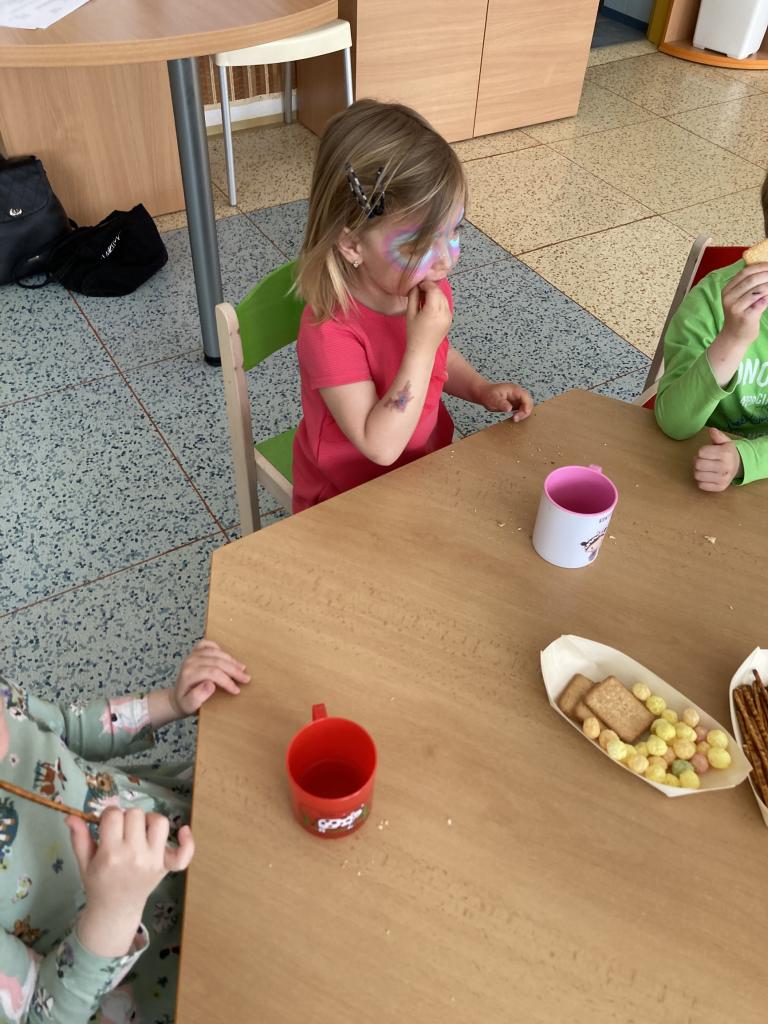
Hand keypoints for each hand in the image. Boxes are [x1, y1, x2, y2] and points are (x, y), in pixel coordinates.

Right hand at [67, 808, 193, 956]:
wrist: (115, 910)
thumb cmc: (98, 883)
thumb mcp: (84, 862)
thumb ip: (79, 838)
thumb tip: (70, 816)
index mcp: (110, 854)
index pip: (113, 815)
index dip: (108, 816)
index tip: (106, 826)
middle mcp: (134, 856)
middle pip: (135, 814)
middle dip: (126, 818)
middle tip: (120, 832)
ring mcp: (153, 861)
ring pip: (159, 821)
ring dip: (149, 821)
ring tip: (140, 832)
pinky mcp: (166, 867)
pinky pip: (184, 852)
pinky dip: (187, 841)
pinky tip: (183, 831)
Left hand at [172, 639, 250, 716]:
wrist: (177, 698)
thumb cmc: (185, 703)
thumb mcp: (189, 706)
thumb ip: (198, 697)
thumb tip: (210, 685)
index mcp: (189, 674)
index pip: (213, 673)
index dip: (227, 681)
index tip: (237, 690)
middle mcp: (190, 662)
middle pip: (216, 662)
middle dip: (233, 670)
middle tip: (246, 678)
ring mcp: (192, 655)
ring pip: (215, 652)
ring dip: (230, 660)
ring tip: (242, 668)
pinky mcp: (195, 653)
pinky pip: (206, 644)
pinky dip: (217, 648)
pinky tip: (226, 655)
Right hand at [405, 280, 451, 354]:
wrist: (423, 350)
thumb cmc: (413, 333)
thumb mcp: (410, 313)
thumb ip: (413, 297)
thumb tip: (416, 285)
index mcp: (434, 310)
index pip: (433, 289)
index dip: (426, 284)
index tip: (418, 285)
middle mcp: (444, 312)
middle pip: (439, 292)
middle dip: (430, 288)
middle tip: (420, 291)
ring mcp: (449, 316)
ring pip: (443, 297)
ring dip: (435, 294)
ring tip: (424, 299)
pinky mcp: (450, 319)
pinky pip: (445, 305)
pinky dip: (439, 302)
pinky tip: (430, 306)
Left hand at [475, 381, 533, 420]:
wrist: (483, 394)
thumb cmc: (488, 394)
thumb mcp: (493, 399)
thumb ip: (502, 403)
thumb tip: (510, 409)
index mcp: (515, 390)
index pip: (526, 397)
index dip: (527, 405)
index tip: (523, 413)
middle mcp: (518, 394)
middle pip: (529, 402)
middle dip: (525, 411)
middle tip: (516, 418)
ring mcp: (517, 399)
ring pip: (526, 406)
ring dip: (523, 414)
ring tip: (514, 419)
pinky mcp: (515, 404)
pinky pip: (522, 409)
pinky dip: (520, 414)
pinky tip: (514, 418)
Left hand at [693, 427, 741, 491]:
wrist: (739, 466)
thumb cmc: (727, 452)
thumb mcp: (725, 441)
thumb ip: (717, 436)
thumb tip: (711, 430)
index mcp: (725, 453)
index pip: (701, 452)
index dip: (700, 451)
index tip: (705, 452)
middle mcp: (725, 467)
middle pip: (698, 464)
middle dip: (697, 461)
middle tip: (702, 460)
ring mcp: (723, 479)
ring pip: (697, 475)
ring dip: (697, 471)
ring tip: (704, 468)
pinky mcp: (720, 488)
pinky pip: (701, 485)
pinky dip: (701, 480)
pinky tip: (707, 476)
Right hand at [720, 264, 767, 347]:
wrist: (734, 337)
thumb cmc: (741, 315)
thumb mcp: (739, 298)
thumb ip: (748, 286)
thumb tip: (765, 270)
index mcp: (727, 290)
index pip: (744, 272)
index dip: (760, 266)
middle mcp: (729, 298)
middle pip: (752, 279)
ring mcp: (736, 308)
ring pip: (759, 290)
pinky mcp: (745, 317)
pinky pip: (762, 302)